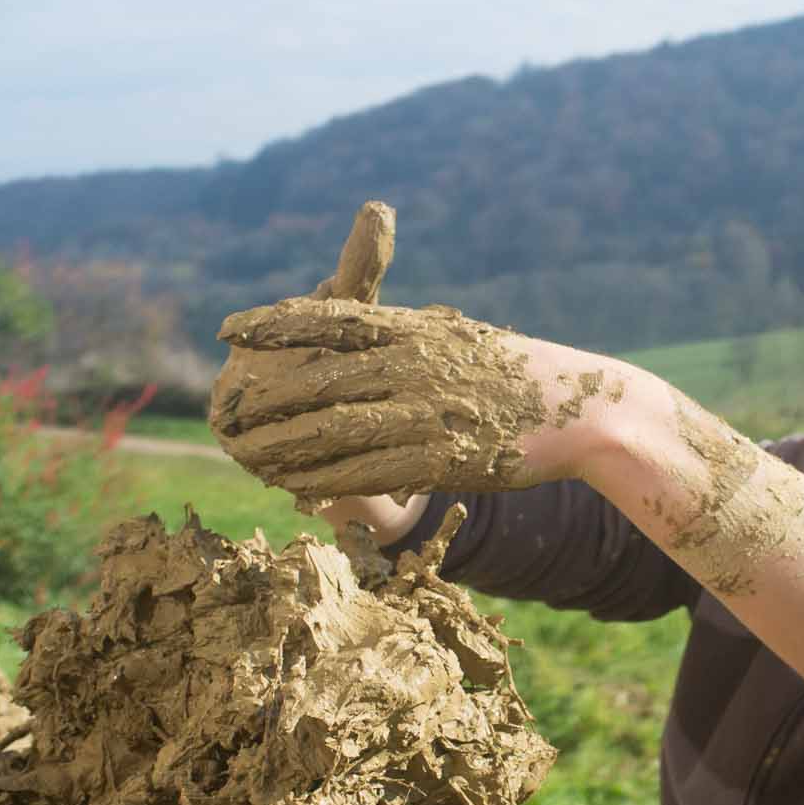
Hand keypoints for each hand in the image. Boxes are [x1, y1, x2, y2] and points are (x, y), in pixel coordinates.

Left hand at [210, 203, 630, 503]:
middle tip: (219, 408)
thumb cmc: (517, 373)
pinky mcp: (438, 460)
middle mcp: (413, 365)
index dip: (274, 323)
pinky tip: (293, 485)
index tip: (228, 329)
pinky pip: (364, 472)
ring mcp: (424, 413)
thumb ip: (406, 337)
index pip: (329, 319)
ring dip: (281, 445)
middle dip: (262, 395)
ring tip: (243, 454)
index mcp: (415, 329)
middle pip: (316, 378)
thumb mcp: (458, 338)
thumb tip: (363, 332)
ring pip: (331, 430)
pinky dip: (322, 479)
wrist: (583, 409)